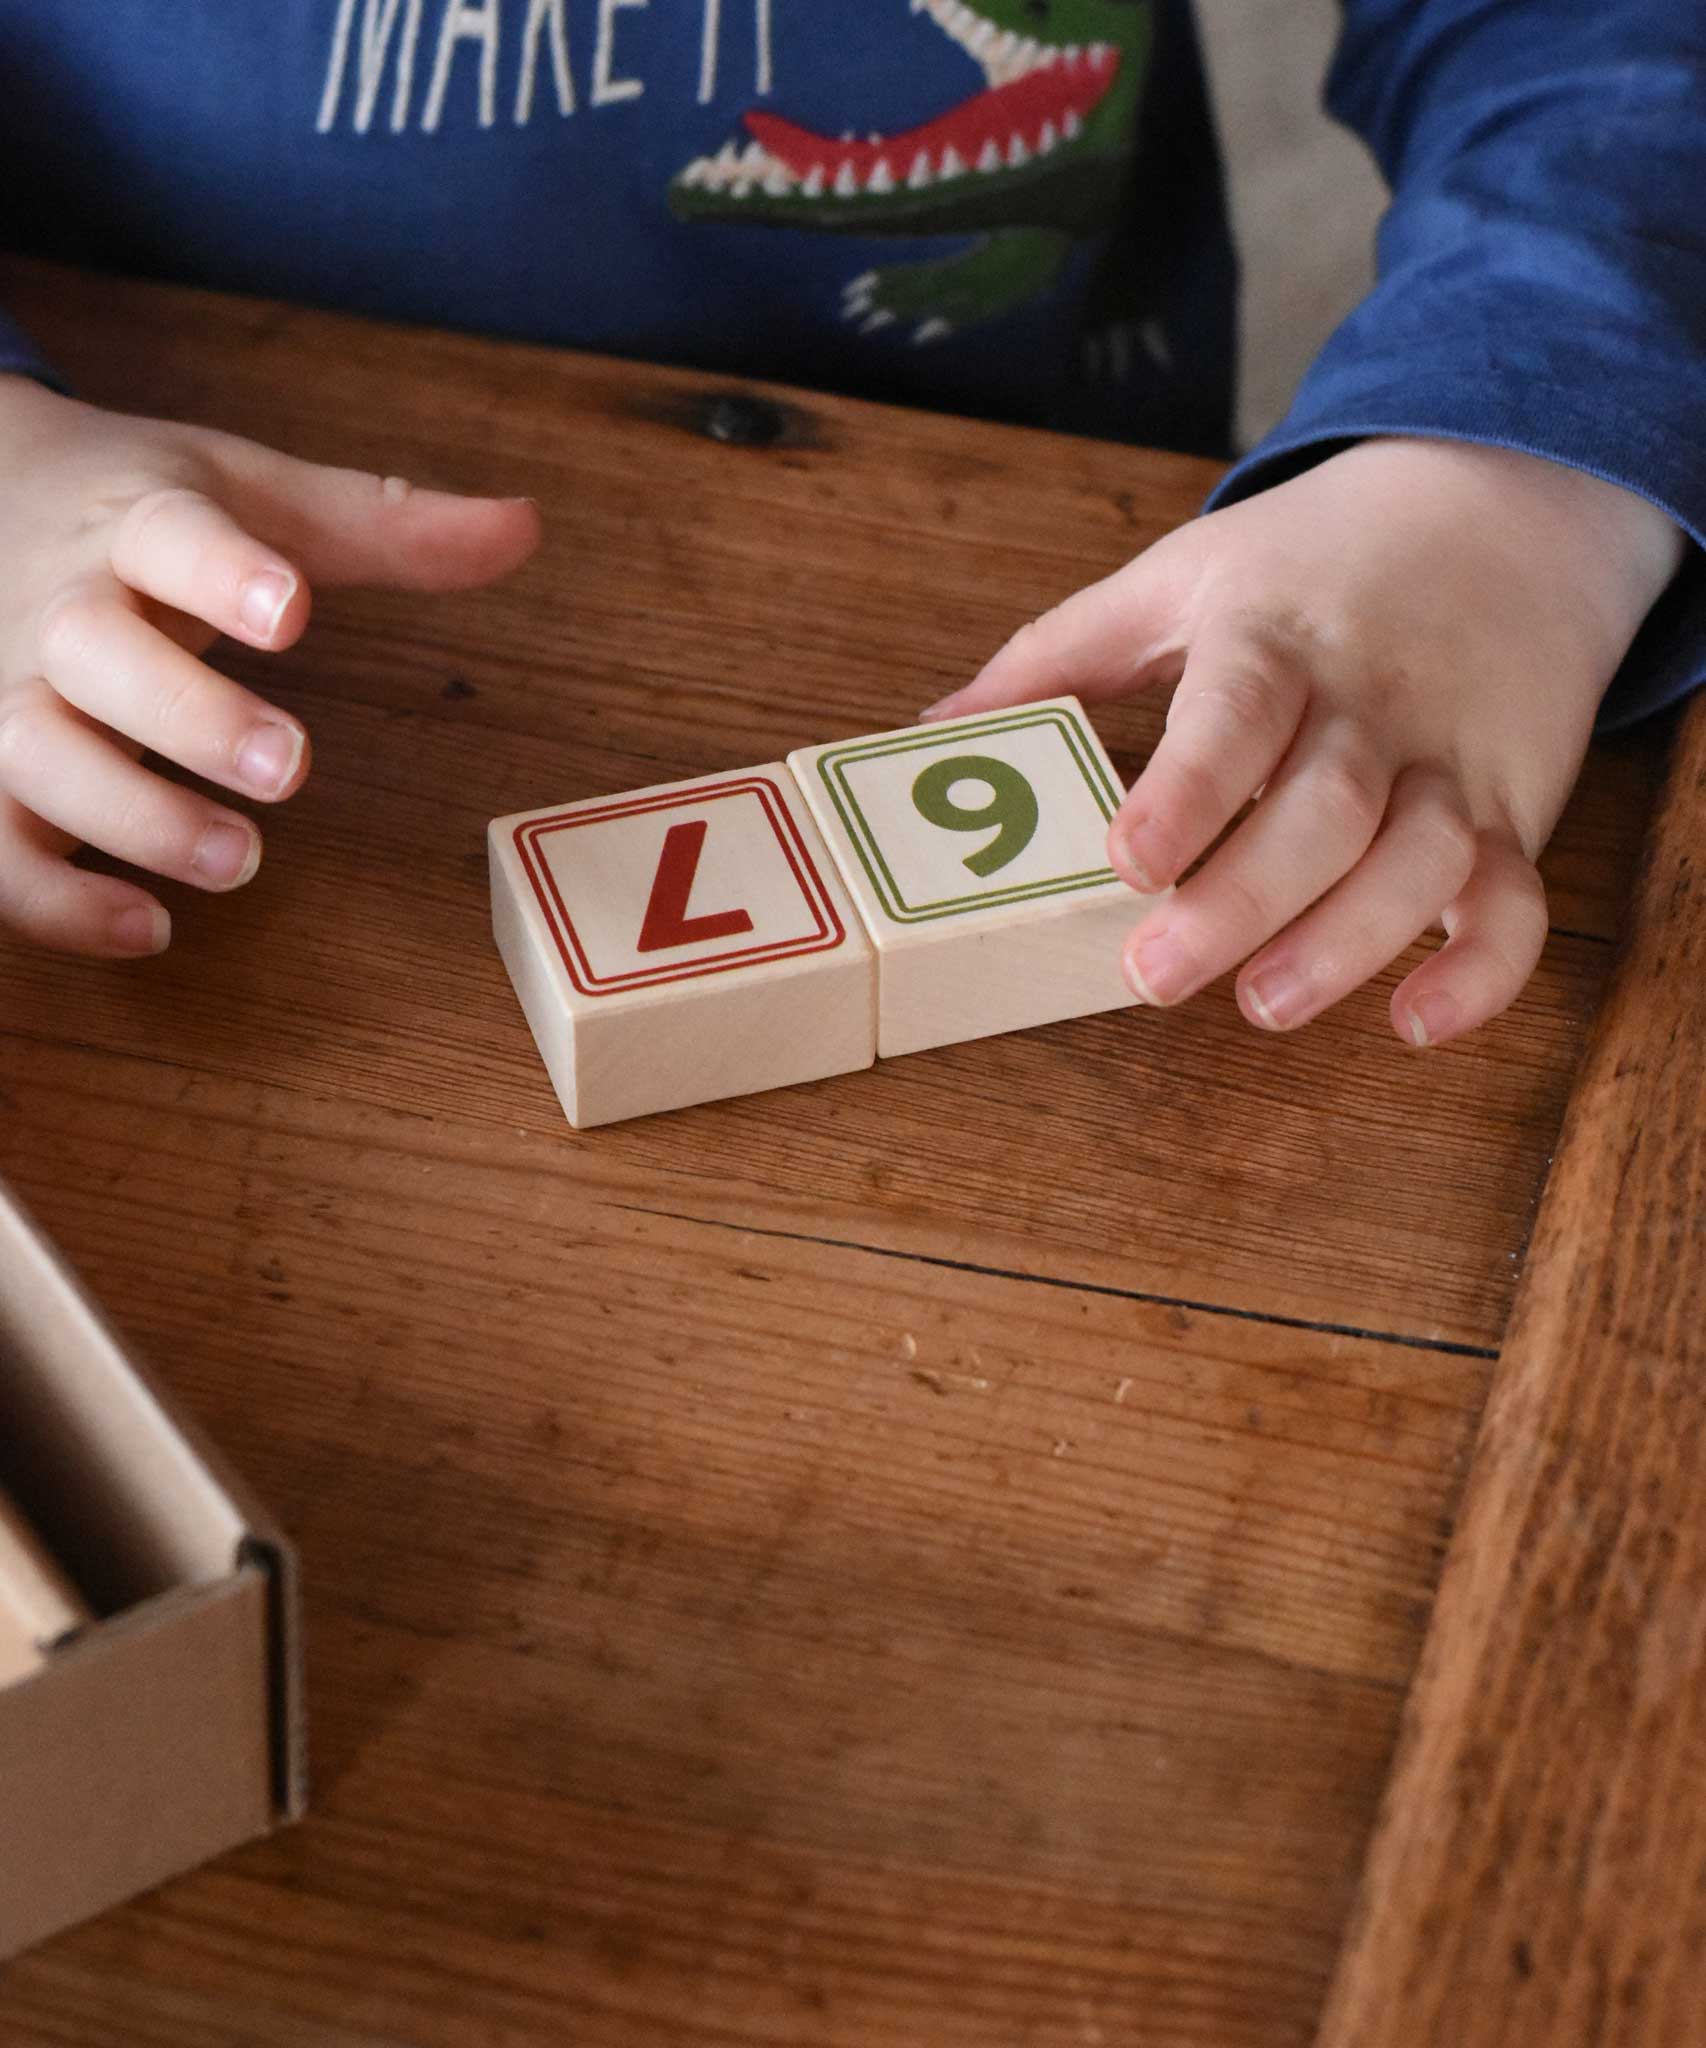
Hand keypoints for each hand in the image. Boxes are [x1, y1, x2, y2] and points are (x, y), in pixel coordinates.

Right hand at [0, 374, 539, 955]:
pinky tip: (147, 927)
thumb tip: (523, 526)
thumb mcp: (255, 495)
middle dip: (187, 714)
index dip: (221, 573)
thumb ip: (385, 526)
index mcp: (135, 526)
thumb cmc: (139, 515)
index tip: (288, 609)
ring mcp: (7, 696)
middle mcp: (59, 611)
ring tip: (236, 860)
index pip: (169, 535)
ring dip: (132, 816)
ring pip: (36, 757)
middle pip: (92, 654)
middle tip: (288, 766)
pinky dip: (54, 901)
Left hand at [927, 439, 1684, 1045]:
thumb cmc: (1311, 562)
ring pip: (1424, 860)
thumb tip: (923, 733)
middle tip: (1153, 977)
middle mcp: (1370, 703)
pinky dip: (1482, 972)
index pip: (1235, 713)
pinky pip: (1519, 902)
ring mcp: (1448, 762)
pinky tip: (1415, 1023)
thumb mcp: (1179, 578)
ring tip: (1265, 1004)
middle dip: (1242, 900)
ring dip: (1351, 943)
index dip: (1188, 791)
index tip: (1127, 861)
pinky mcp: (1510, 813)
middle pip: (1324, 809)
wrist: (1503, 507)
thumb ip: (1055, 657)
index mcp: (1274, 639)